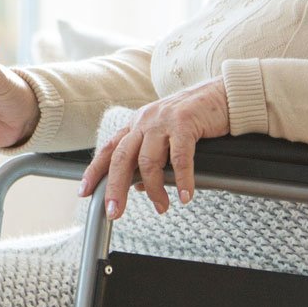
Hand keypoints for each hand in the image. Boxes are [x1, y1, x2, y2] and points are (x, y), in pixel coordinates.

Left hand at [77, 77, 229, 216]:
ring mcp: (163, 121)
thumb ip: (151, 159)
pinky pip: (180, 158)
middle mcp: (145, 121)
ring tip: (162, 207)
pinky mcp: (184, 123)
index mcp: (137, 124)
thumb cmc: (196, 117)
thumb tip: (138, 188)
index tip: (85, 192)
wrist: (223, 94)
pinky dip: (182, 180)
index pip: (109, 149)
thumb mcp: (166, 137)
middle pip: (121, 159)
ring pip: (148, 162)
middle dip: (115, 188)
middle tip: (114, 212)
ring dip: (154, 190)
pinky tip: (186, 195)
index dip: (95, 171)